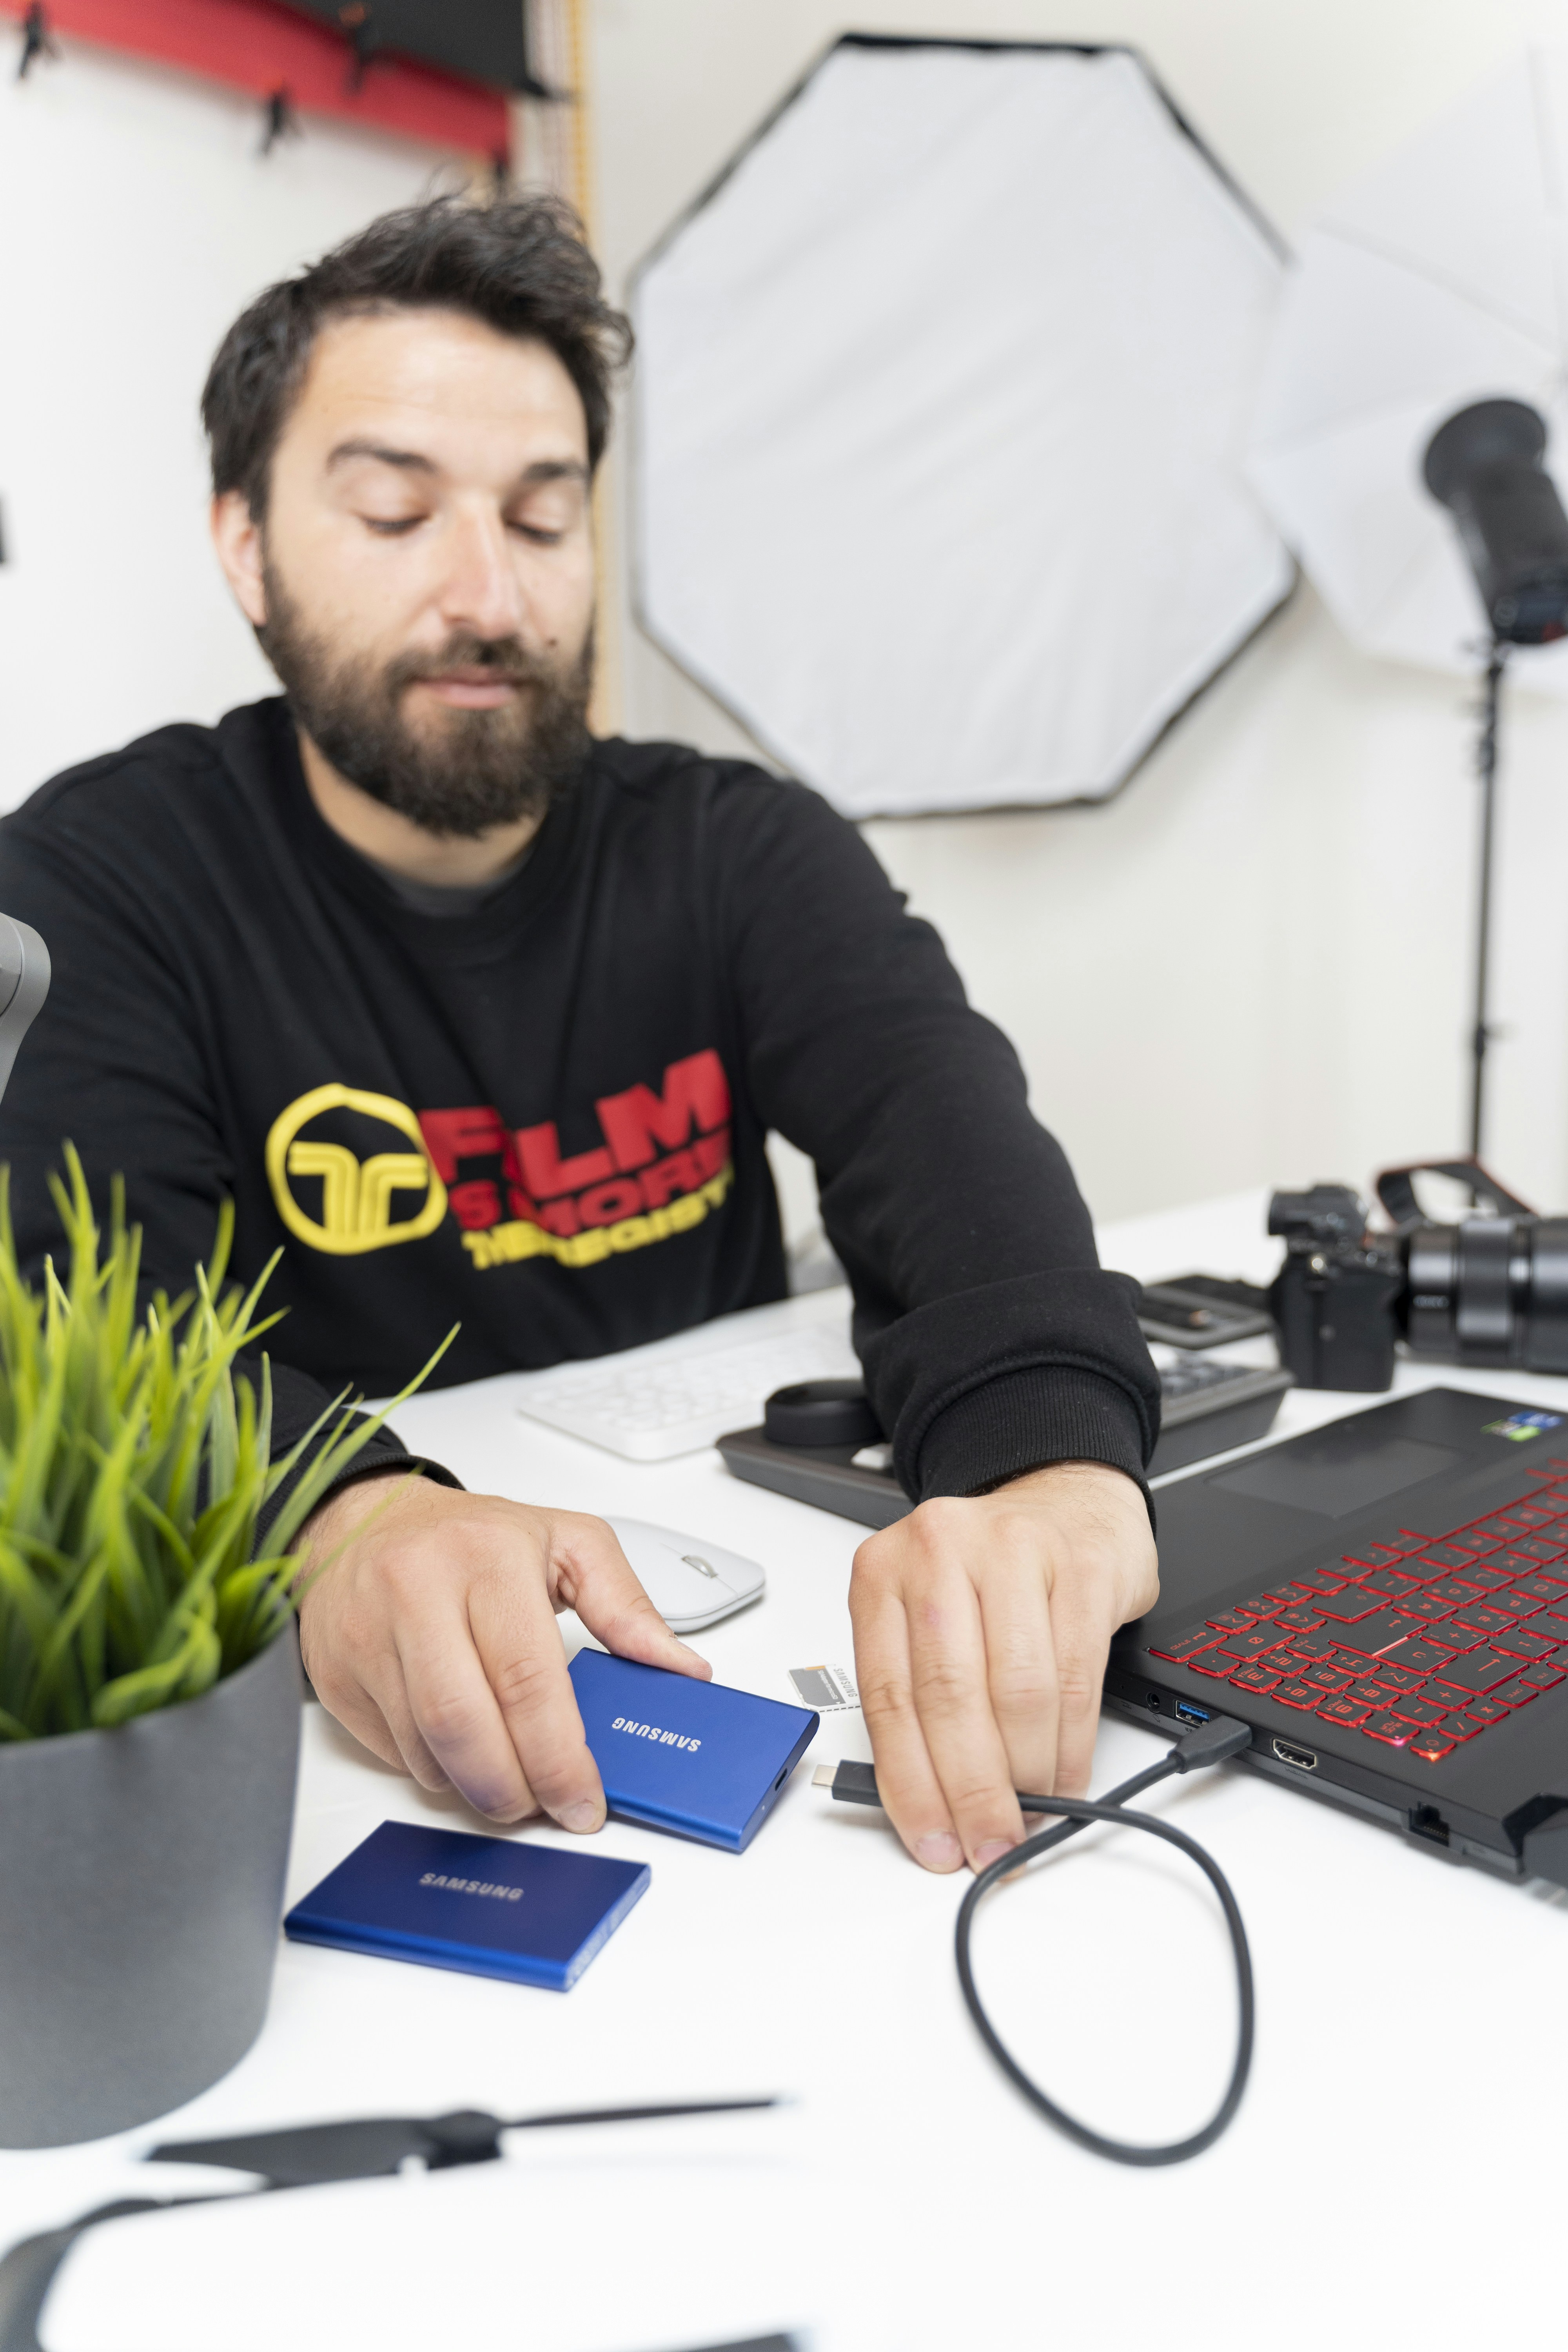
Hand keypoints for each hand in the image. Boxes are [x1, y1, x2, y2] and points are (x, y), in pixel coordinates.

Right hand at [293, 1476, 710, 1827]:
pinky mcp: (336, 1673)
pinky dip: (434, 1769)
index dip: (559, 1756)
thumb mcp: (569, 1543)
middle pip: (467, 1724)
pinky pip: (392, 1751)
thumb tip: (679, 1669)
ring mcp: (366, 1635)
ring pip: (426, 1748)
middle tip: (545, 1806)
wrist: (365, 1518)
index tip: (584, 1799)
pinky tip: (462, 1754)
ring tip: (511, 1779)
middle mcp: (417, 1591)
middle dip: (514, 1787)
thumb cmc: (472, 1535)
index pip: (528, 1679)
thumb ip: (628, 1608)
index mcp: (486, 1558)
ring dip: (476, 1784)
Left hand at [848, 1460, 1157, 1873]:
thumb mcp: (922, 1615)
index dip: (910, 1783)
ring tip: (1028, 1815)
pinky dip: (1070, 1745)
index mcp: (883, 1572)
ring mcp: (1012, 1552)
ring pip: (1016, 1693)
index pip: (886, 1696)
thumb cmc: (985, 1573)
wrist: (1061, 1500)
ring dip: (1025, 1775)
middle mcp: (940, 1551)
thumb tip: (926, 1802)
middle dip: (970, 1790)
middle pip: (948, 1697)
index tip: (931, 1841)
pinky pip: (1075, 1678)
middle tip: (987, 1843)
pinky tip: (1064, 1776)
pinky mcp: (1079, 1568)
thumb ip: (914, 1695)